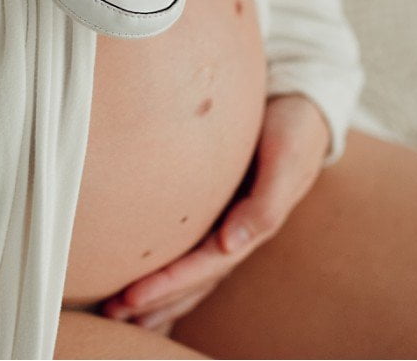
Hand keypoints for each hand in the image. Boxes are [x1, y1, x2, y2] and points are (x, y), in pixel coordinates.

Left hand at [102, 94, 330, 332]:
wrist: (304, 104)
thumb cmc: (294, 129)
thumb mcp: (286, 158)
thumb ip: (265, 202)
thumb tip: (230, 244)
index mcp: (254, 224)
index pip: (206, 264)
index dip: (171, 284)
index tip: (133, 296)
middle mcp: (238, 231)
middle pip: (194, 278)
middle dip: (156, 298)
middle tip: (113, 312)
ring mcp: (228, 224)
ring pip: (191, 271)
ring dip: (159, 295)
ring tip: (118, 312)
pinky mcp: (217, 210)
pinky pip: (190, 248)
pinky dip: (168, 271)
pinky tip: (143, 284)